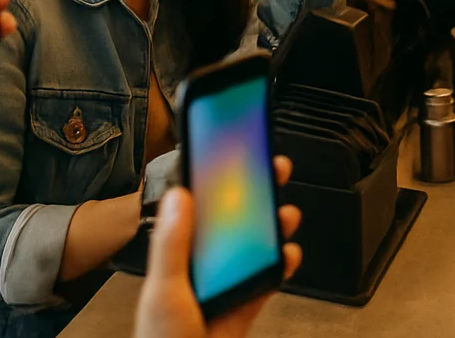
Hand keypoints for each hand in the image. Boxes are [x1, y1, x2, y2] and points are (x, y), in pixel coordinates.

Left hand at [134, 157, 302, 337]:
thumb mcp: (165, 291)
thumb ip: (172, 245)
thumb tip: (178, 196)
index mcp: (177, 256)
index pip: (196, 206)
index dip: (214, 176)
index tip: (231, 150)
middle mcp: (201, 266)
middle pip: (231, 220)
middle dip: (254, 194)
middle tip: (271, 170)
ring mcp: (225, 284)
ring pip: (254, 245)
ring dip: (273, 227)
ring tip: (286, 213)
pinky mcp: (244, 304)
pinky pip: (268, 278)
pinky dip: (283, 265)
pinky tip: (290, 255)